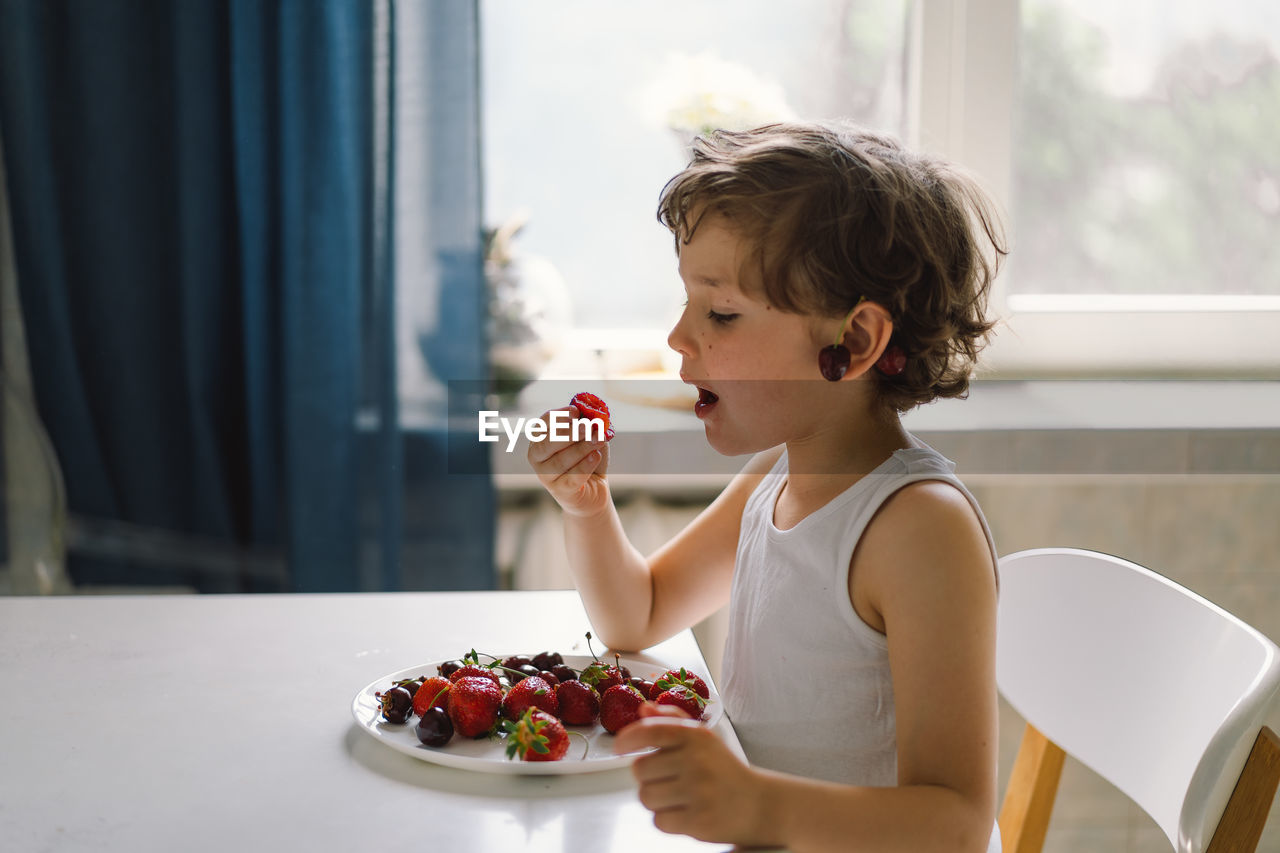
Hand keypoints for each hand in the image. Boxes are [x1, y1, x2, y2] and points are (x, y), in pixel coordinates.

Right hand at [526, 405, 610, 516]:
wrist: (594, 487)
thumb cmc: (588, 457)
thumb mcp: (590, 437)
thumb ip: (589, 425)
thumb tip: (593, 415)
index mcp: (540, 437)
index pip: (544, 423)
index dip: (559, 416)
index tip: (576, 412)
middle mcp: (537, 456)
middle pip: (548, 443)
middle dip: (570, 433)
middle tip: (588, 426)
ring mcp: (545, 475)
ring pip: (560, 461)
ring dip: (582, 448)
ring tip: (599, 440)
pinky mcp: (559, 491)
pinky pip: (571, 478)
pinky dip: (585, 466)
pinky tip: (596, 456)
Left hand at [614, 704, 774, 845]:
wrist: (761, 805)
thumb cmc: (726, 771)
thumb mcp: (704, 739)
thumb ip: (672, 721)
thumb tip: (643, 709)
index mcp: (696, 737)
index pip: (650, 731)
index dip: (628, 738)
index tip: (619, 747)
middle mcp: (696, 761)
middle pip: (640, 770)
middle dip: (648, 777)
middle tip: (668, 779)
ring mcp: (697, 791)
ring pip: (646, 797)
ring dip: (656, 800)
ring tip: (678, 797)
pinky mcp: (698, 820)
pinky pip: (658, 821)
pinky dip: (667, 820)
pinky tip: (685, 813)